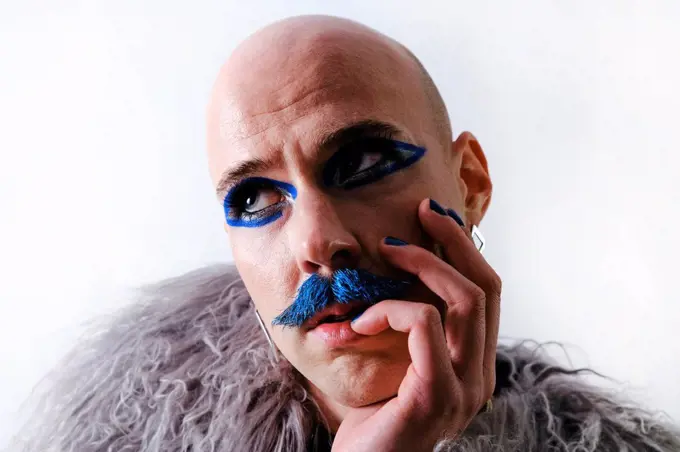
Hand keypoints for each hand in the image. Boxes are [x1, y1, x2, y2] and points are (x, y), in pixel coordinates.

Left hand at [330, 198, 501, 451]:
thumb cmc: (370, 420)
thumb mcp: (396, 362)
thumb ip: (411, 328)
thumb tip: (401, 270)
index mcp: (474, 365)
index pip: (487, 294)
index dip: (465, 250)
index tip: (434, 220)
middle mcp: (480, 376)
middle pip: (485, 288)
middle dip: (453, 241)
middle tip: (421, 213)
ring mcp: (465, 389)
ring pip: (463, 299)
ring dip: (421, 264)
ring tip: (385, 250)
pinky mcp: (437, 396)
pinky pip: (424, 323)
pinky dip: (390, 309)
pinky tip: (360, 323)